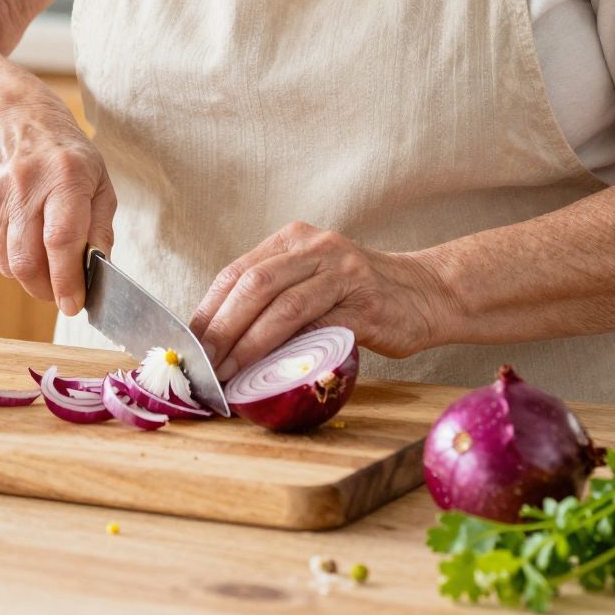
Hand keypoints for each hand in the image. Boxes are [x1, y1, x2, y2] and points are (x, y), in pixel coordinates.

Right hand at [0, 102, 115, 315]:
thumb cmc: (64, 156)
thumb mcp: (98, 181)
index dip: (66, 281)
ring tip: (42, 248)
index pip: (60, 241)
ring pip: (6, 263)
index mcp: (65, 176)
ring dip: (28, 272)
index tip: (74, 305)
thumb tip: (96, 273)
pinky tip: (19, 229)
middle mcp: (23, 184)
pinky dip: (7, 255)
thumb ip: (100, 229)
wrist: (9, 119)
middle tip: (60, 292)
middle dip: (46, 289)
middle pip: (26, 261)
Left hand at [189, 222, 449, 380]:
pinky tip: (271, 372)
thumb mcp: (313, 282)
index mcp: (294, 240)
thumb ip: (275, 298)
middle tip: (202, 364)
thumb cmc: (360, 296)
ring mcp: (342, 273)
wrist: (427, 294)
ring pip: (283, 305)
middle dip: (221, 328)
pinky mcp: (366, 304)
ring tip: (227, 373)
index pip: (236, 272)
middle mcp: (316, 248)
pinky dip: (290, 352)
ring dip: (248, 344)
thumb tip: (219, 341)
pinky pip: (320, 327)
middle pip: (254, 284)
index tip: (187, 345)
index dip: (208, 309)